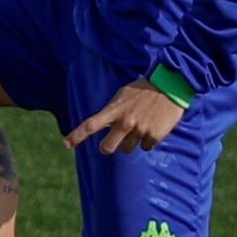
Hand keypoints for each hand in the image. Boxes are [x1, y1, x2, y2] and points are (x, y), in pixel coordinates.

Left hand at [65, 79, 186, 153]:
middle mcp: (125, 122)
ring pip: (127, 149)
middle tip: (113, 143)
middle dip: (108, 147)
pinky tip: (153, 127)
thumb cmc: (144, 90)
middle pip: (107, 147)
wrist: (170, 87)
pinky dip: (148, 141)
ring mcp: (140, 130)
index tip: (67, 144)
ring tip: (141, 126)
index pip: (91, 124)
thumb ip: (113, 111)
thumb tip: (105, 126)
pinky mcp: (154, 136)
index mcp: (115, 110)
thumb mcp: (123, 96)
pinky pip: (146, 147)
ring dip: (131, 142)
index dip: (77, 135)